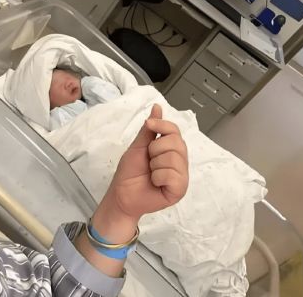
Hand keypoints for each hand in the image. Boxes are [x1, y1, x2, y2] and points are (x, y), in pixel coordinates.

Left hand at [92, 104, 188, 242]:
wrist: (121, 195)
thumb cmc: (129, 172)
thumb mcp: (138, 146)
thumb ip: (150, 129)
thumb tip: (157, 107)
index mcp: (171, 149)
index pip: (175, 130)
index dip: (162, 125)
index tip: (149, 126)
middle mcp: (180, 160)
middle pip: (176, 142)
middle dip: (155, 149)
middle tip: (148, 161)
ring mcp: (181, 175)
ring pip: (174, 158)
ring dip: (155, 165)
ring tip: (151, 174)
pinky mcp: (180, 190)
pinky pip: (173, 175)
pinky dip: (158, 177)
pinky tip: (155, 183)